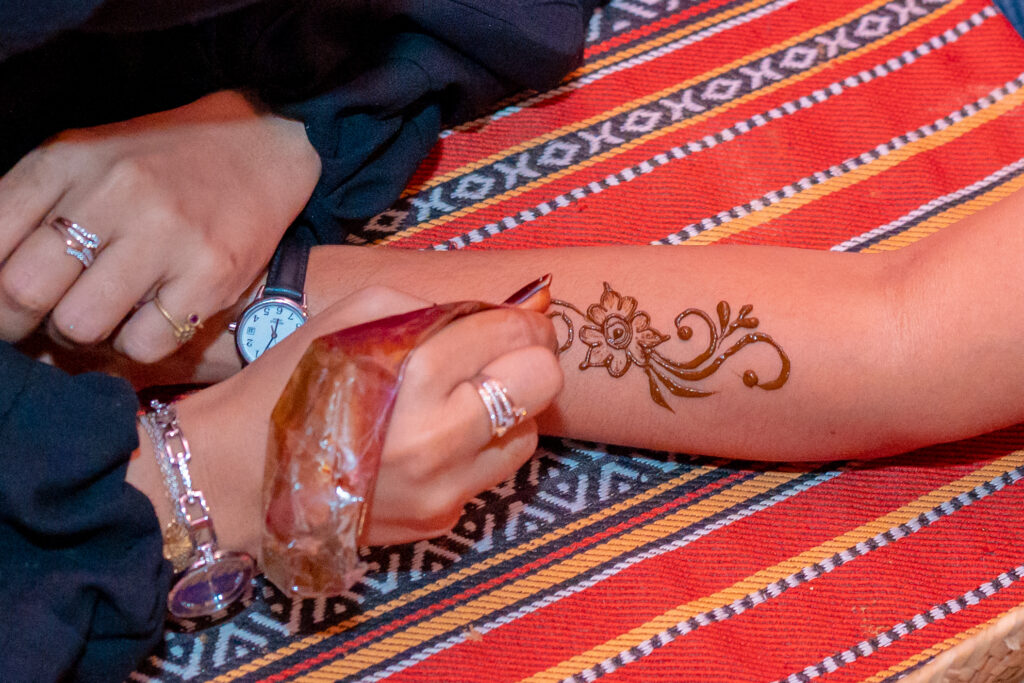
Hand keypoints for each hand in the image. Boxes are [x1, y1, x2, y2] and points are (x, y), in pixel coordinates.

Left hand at [0, 90, 320, 361]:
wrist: (261, 148)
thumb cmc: (160, 163)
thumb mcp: (83, 162)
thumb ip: (28, 209)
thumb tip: (0, 293)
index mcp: (67, 161)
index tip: (11, 303)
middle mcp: (115, 191)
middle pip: (23, 292)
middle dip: (24, 322)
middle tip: (49, 320)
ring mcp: (167, 234)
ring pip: (80, 326)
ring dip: (84, 335)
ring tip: (107, 315)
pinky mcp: (213, 274)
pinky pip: (143, 344)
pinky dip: (137, 344)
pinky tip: (151, 317)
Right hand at [137, 281, 560, 554]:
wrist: (237, 476)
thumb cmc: (289, 383)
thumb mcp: (352, 317)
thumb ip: (432, 307)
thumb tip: (501, 312)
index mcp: (417, 373)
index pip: (515, 335)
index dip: (522, 319)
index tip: (514, 318)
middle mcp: (441, 437)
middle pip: (544, 384)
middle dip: (529, 359)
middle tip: (499, 354)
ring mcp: (444, 489)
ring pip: (527, 435)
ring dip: (508, 409)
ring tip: (461, 399)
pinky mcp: (440, 522)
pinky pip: (489, 473)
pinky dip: (477, 448)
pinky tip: (435, 438)